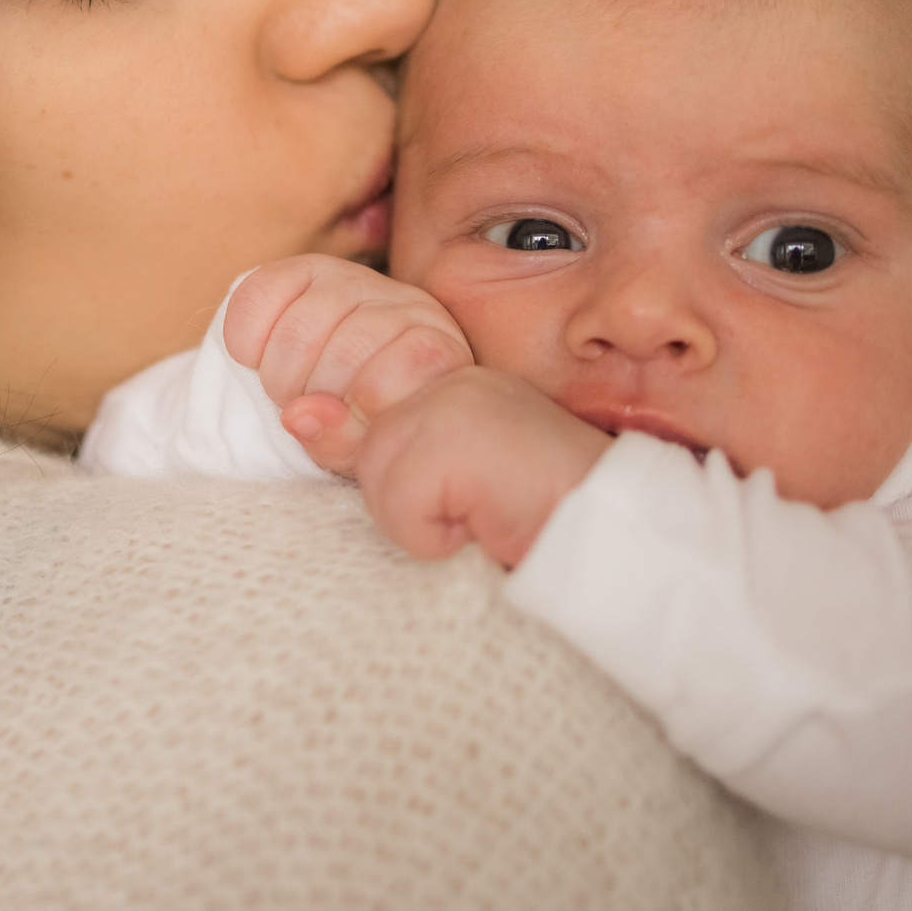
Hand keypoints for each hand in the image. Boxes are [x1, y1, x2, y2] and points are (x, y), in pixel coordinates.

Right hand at [221, 255, 474, 474]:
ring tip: (287, 391)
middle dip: (312, 396)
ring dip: (278, 374)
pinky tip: (255, 357)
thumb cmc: (371, 420)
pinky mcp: (307, 267)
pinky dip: (244, 336)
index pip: (386, 382)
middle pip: (343, 352)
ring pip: (300, 328)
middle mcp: (404, 304)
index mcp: (435, 353)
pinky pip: (259, 294)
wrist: (356, 378)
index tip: (349, 424)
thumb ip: (342, 442)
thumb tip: (297, 414)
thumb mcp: (369, 449)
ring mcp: (355, 279)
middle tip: (308, 409)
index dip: (355, 413)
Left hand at [353, 368, 609, 567]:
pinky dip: (436, 538)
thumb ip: (374, 451)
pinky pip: (399, 511)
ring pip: (377, 482)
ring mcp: (451, 399)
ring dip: (426, 523)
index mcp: (448, 379)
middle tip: (482, 507)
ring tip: (486, 514)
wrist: (615, 536)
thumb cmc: (535, 518)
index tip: (471, 496)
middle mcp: (446, 374)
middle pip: (368, 457)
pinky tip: (487, 523)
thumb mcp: (443, 483)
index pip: (372, 429)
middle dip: (415, 504)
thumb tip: (296, 413)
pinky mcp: (454, 438)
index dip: (406, 480)